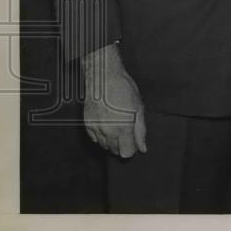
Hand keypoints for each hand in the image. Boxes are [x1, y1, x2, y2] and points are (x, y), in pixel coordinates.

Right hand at [80, 43, 146, 158]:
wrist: (104, 77)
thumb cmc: (123, 89)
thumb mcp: (138, 108)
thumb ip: (140, 131)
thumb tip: (142, 147)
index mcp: (123, 128)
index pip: (126, 153)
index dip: (132, 149)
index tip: (134, 142)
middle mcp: (108, 131)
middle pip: (115, 151)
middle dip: (122, 145)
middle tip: (127, 130)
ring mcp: (96, 129)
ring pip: (104, 146)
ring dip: (112, 141)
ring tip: (117, 125)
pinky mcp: (87, 125)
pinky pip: (95, 139)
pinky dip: (101, 136)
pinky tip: (107, 124)